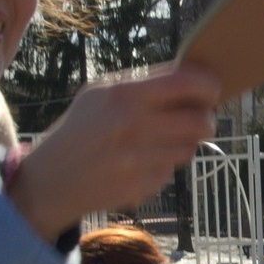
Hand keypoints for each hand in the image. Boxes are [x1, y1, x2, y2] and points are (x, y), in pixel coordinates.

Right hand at [9, 62, 222, 239]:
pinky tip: (140, 162)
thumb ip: (145, 83)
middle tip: (200, 118)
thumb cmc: (83, 127)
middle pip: (201, 121)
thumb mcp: (102, 94)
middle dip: (206, 119)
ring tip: (163, 139)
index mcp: (124, 93)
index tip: (213, 89)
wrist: (50, 178)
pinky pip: (172, 170)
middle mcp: (132, 125)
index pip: (188, 83)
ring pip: (191, 148)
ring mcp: (137, 159)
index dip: (209, 85)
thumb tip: (195, 77)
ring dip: (185, 143)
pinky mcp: (141, 186)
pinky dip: (164, 165)